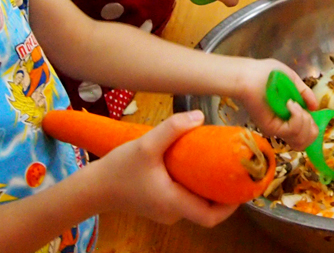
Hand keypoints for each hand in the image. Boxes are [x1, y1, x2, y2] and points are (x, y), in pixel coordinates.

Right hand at [95, 111, 237, 226]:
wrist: (92, 187)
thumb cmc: (118, 169)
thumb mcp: (146, 145)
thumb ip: (173, 128)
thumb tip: (199, 116)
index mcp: (174, 203)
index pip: (211, 217)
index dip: (230, 206)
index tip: (241, 187)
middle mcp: (173, 212)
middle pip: (207, 208)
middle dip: (222, 191)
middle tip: (233, 167)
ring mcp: (166, 210)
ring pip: (196, 202)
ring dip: (208, 186)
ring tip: (218, 162)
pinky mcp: (159, 204)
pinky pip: (185, 197)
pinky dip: (195, 185)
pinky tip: (196, 165)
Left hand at [231, 58, 319, 150]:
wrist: (249, 75)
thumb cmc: (267, 74)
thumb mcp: (292, 80)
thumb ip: (305, 93)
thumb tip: (315, 107)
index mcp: (289, 116)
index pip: (306, 135)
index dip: (312, 125)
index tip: (308, 110)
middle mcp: (283, 126)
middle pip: (306, 142)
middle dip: (311, 125)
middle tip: (302, 109)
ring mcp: (277, 129)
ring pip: (301, 139)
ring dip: (305, 120)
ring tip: (294, 105)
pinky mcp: (271, 128)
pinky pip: (293, 130)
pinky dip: (297, 116)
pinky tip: (290, 104)